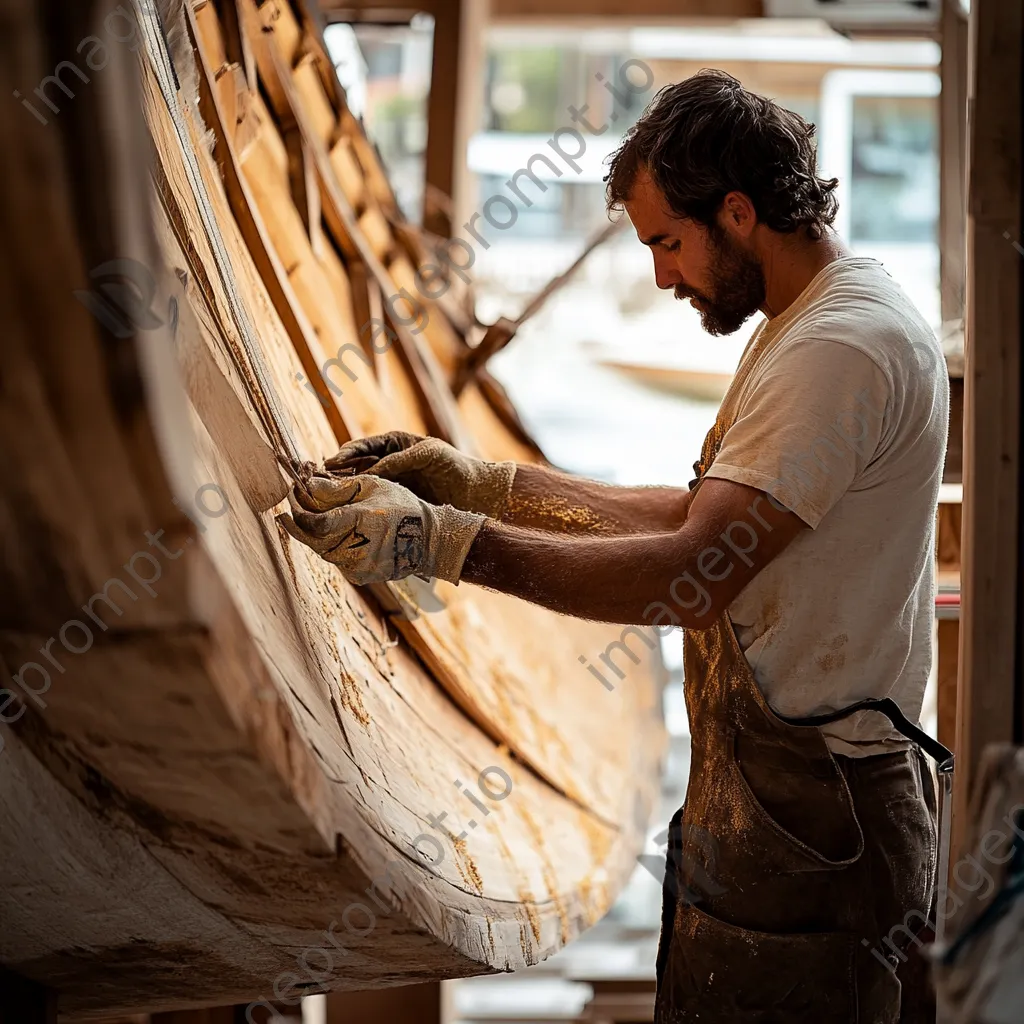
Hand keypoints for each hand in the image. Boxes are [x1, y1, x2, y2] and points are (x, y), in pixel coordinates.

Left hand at [277, 472, 484, 585]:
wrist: (429, 540)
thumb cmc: (402, 507)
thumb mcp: (373, 486)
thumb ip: (338, 487)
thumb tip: (307, 484)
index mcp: (359, 522)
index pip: (314, 522)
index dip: (298, 509)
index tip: (291, 494)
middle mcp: (356, 548)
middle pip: (312, 538)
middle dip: (300, 520)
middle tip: (292, 505)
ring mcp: (356, 566)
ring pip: (322, 549)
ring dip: (314, 533)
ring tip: (314, 515)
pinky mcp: (358, 577)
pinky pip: (335, 559)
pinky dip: (331, 545)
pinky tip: (335, 532)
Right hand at [325, 431, 515, 517]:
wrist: (476, 492)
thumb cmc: (454, 465)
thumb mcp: (427, 454)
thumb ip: (398, 460)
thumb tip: (369, 473)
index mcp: (395, 444)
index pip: (363, 447)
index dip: (346, 453)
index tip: (332, 462)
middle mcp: (389, 463)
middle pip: (356, 466)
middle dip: (339, 473)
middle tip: (322, 482)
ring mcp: (392, 484)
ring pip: (362, 486)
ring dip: (346, 491)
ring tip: (330, 498)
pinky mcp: (397, 502)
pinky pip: (375, 502)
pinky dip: (362, 505)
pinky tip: (351, 510)